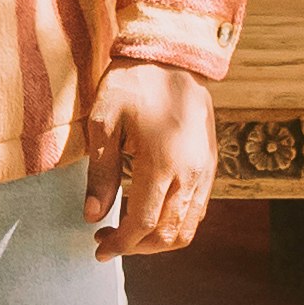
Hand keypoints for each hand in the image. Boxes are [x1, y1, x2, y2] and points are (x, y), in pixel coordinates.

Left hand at [83, 62, 215, 259]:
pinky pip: (198, 209)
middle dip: (137, 247)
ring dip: (159, 241)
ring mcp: (205, 170)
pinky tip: (151, 212)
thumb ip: (100, 172)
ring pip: (188, 227)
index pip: (143, 223)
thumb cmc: (132, 84)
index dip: (120, 243)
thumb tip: (93, 216)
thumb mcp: (104, 121)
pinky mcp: (210, 164)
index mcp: (161, 162)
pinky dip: (176, 223)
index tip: (98, 248)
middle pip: (169, 234)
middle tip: (108, 241)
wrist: (173, 56)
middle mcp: (190, 172)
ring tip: (128, 232)